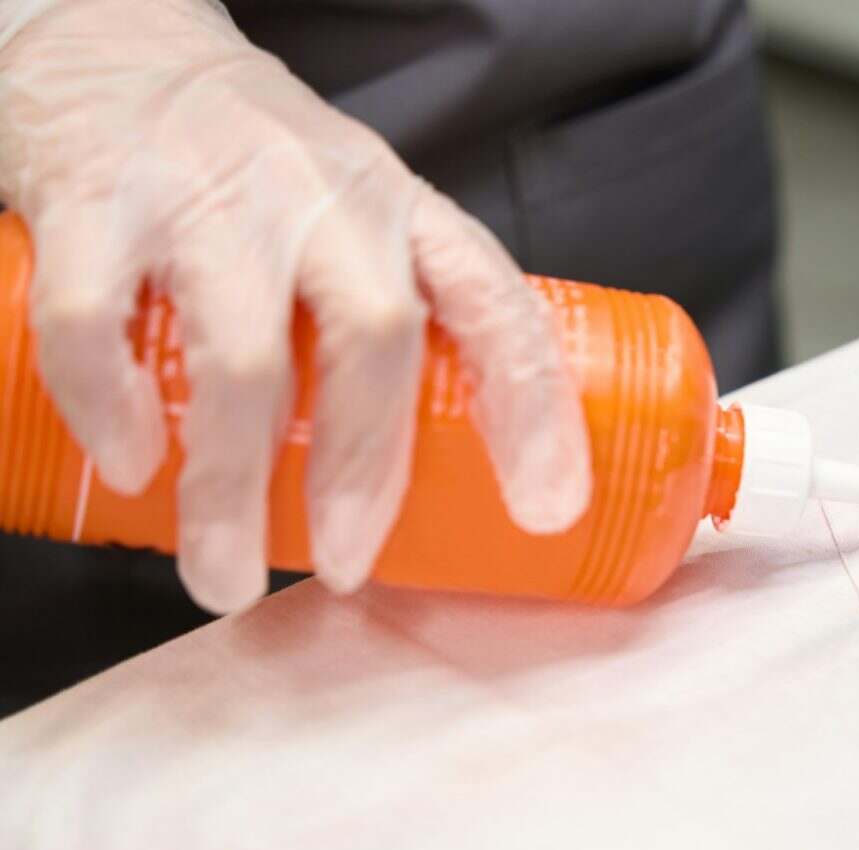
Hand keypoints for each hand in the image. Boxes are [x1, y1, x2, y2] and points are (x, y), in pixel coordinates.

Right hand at [0, 0, 591, 612]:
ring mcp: (208, 198)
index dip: (534, 409)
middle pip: (377, 338)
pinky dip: (111, 409)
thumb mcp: (350, 214)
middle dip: (369, 469)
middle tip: (350, 563)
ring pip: (245, 359)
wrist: (110, 45)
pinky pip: (100, 326)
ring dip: (234, 486)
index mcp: (400, 210)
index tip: (546, 507)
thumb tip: (420, 473)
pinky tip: (131, 466)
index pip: (495, 304)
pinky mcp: (96, 203)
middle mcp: (319, 197)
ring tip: (224, 572)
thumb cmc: (249, 164)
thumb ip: (385, 310)